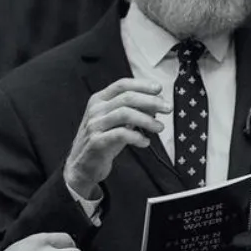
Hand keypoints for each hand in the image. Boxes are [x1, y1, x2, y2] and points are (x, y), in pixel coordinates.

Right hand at [63, 78, 171, 198]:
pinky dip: (137, 137)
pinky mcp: (96, 142)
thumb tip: (156, 103)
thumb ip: (133, 111)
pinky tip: (145, 142)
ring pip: (125, 114)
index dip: (142, 85)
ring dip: (147, 120)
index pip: (122, 85)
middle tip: (168, 108)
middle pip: (127, 98)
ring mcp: (94, 125)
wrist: (82, 166)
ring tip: (159, 127)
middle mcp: (95, 109)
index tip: (159, 89)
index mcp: (99, 100)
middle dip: (151, 101)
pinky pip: (121, 134)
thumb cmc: (103, 140)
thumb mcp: (117, 122)